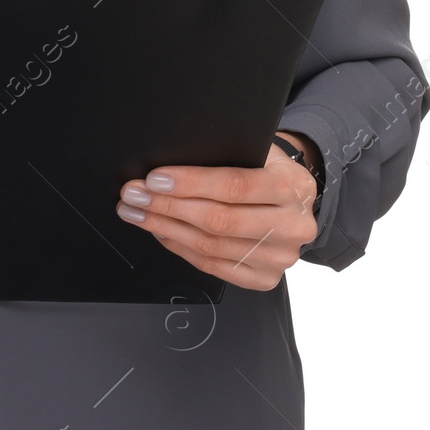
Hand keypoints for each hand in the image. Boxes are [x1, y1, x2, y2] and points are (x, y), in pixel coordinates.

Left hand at [113, 139, 319, 291]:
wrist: (296, 200)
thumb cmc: (267, 170)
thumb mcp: (258, 151)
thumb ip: (225, 155)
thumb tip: (170, 160)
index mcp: (292, 187)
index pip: (235, 186)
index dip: (191, 183)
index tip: (154, 178)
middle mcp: (292, 226)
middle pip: (219, 220)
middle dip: (167, 206)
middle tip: (134, 195)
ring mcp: (280, 257)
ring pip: (211, 246)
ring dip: (165, 228)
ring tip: (137, 213)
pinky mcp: (265, 278)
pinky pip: (213, 266)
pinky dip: (180, 248)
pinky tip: (160, 232)